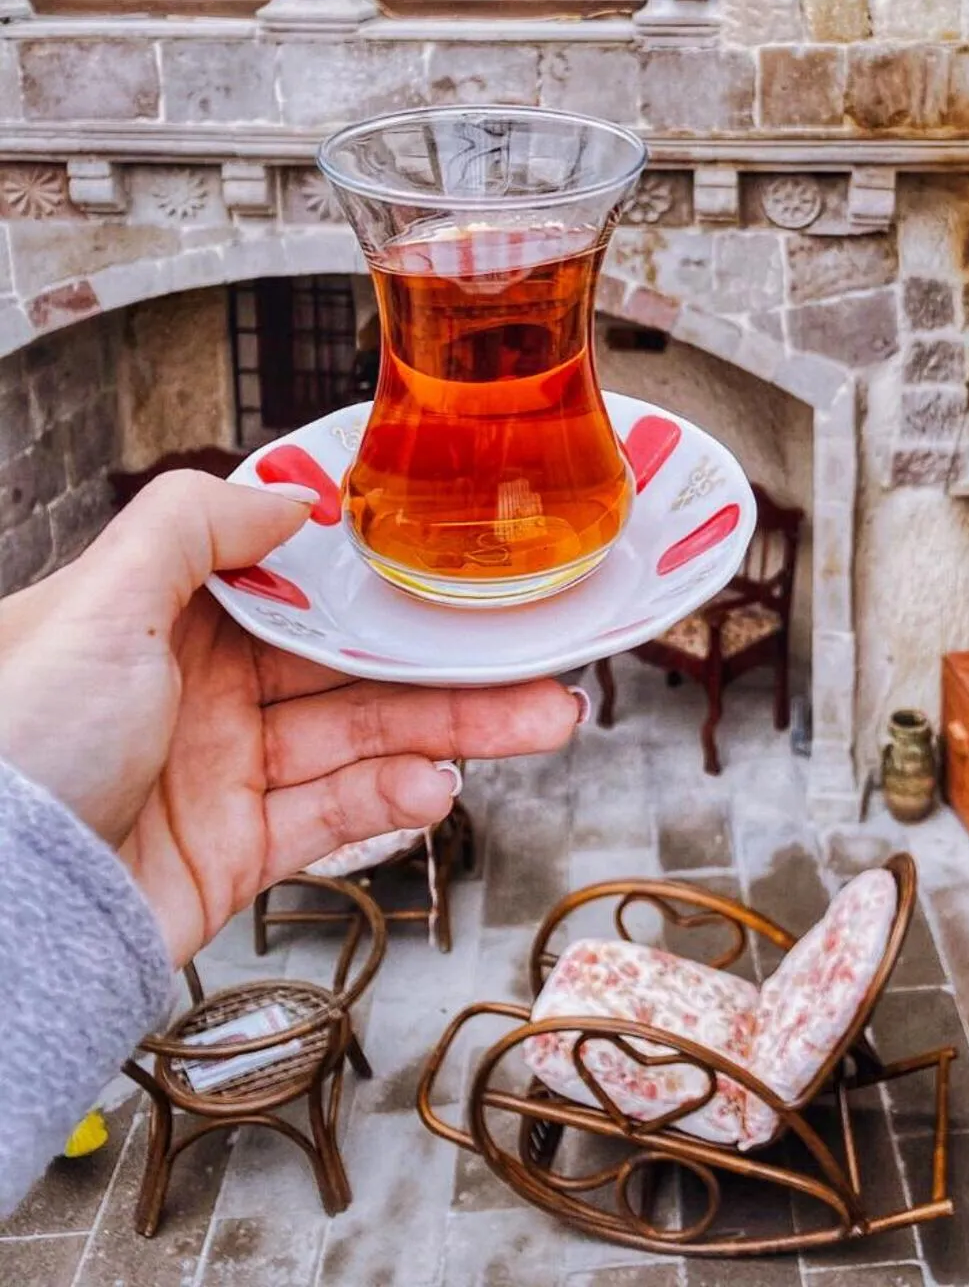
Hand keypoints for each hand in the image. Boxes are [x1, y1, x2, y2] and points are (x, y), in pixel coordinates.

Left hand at [0, 471, 581, 964]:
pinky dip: (394, 798)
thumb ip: (194, 525)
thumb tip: (287, 497)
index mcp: (161, 616)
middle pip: (346, 659)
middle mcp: (195, 688)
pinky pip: (335, 813)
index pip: (290, 577)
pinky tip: (440, 784)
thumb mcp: (97, 605)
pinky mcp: (235, 850)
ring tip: (537, 719)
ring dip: (454, 726)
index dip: (373, 569)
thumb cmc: (19, 751)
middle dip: (445, 655)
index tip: (450, 556)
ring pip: (362, 734)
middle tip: (534, 651)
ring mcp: (220, 771)